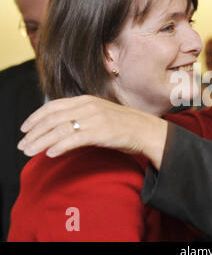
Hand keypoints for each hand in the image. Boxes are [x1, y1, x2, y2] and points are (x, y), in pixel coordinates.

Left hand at [18, 95, 166, 168]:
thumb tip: (60, 127)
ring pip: (59, 129)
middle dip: (33, 132)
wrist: (145, 129)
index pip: (53, 106)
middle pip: (52, 118)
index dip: (35, 117)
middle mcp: (88, 106)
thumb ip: (81, 116)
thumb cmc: (123, 124)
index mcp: (86, 100)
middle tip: (22, 144)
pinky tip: (50, 154)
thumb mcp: (99, 114)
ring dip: (41, 141)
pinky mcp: (101, 132)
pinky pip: (74, 139)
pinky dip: (60, 146)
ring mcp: (94, 118)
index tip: (24, 128)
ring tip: (29, 151)